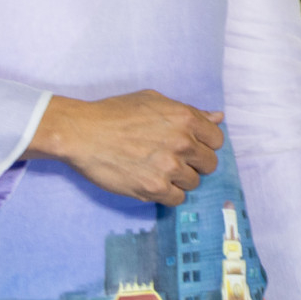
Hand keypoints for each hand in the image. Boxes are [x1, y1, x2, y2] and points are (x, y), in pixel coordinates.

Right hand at [24, 91, 222, 204]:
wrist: (82, 133)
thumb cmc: (115, 113)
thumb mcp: (154, 101)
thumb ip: (189, 111)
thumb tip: (218, 117)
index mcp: (185, 118)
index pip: (217, 139)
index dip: (205, 144)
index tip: (192, 147)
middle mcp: (182, 142)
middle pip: (209, 163)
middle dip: (196, 163)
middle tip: (175, 160)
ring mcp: (169, 167)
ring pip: (193, 182)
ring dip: (180, 179)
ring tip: (160, 171)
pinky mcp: (153, 188)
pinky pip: (177, 199)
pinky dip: (168, 194)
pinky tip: (154, 183)